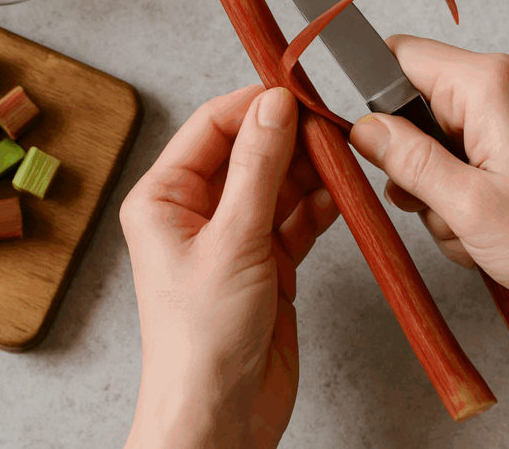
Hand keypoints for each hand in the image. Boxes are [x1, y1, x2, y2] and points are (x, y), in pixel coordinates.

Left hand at [121, 85, 337, 448]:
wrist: (220, 416)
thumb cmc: (200, 342)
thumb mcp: (233, 241)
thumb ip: (258, 168)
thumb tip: (273, 107)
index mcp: (164, 198)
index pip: (211, 127)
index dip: (254, 105)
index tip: (297, 92)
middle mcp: (195, 212)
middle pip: (248, 152)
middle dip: (290, 138)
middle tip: (332, 126)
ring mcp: (233, 237)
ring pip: (277, 183)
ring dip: (311, 171)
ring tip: (344, 157)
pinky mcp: (266, 262)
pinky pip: (296, 219)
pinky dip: (320, 207)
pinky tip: (342, 195)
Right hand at [349, 35, 508, 337]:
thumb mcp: (466, 206)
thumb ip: (407, 159)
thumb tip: (362, 128)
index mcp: (491, 85)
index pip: (402, 56)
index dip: (374, 96)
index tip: (368, 142)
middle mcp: (505, 89)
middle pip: (416, 108)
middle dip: (414, 163)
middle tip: (435, 204)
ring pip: (436, 144)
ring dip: (437, 193)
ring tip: (468, 228)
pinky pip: (462, 164)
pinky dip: (460, 201)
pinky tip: (481, 233)